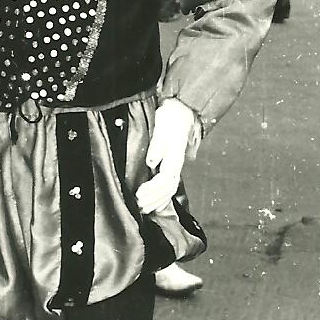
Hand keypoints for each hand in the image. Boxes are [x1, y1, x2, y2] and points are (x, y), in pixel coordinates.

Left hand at [135, 99, 197, 215]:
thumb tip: (152, 162)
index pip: (166, 180)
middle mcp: (176, 164)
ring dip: (156, 201)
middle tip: (138, 205)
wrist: (181, 111)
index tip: (139, 194)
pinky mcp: (172, 165)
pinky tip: (156, 206)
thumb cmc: (171, 117)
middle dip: (153, 199)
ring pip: (169, 190)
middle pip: (168, 189)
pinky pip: (170, 187)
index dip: (152, 190)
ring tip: (143, 208)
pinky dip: (163, 198)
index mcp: (174, 156)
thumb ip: (158, 145)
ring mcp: (175, 165)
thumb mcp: (163, 126)